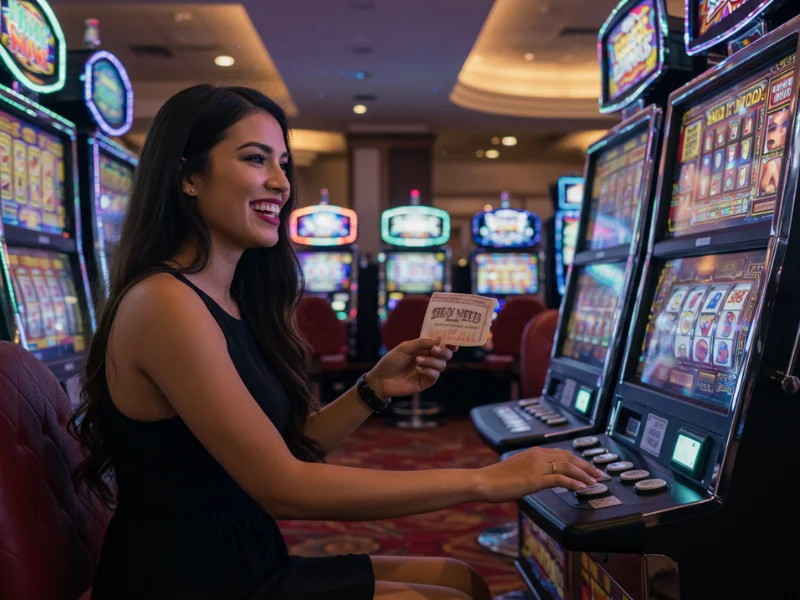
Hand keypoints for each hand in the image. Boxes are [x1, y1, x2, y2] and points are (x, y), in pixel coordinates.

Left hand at [366, 337, 456, 399]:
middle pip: (446, 354)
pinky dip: (428, 371)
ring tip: (418, 361)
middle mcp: (429, 358)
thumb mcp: (405, 347)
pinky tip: (418, 369)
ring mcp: (428, 370)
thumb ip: (421, 343)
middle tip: (434, 350)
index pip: (441, 344)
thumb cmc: (391, 361)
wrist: (382, 379)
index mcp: (424, 348)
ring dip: (432, 361)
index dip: (449, 342)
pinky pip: (435, 375)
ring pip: (442, 365)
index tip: (453, 341)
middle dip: (444, 351)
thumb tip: (439, 339)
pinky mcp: (426, 382)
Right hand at [475, 446, 602, 502]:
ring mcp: (537, 466)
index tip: (588, 467)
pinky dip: (574, 482)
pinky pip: (560, 479)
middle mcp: (537, 455)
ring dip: (584, 474)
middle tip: (598, 473)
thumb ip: (533, 470)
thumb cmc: (497, 478)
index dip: (578, 460)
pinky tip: (582, 487)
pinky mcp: (535, 479)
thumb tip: (544, 478)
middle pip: (569, 457)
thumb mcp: (518, 469)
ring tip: (594, 481)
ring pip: (567, 466)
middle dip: (586, 465)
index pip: (562, 453)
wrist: (484, 481)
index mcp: (534, 452)